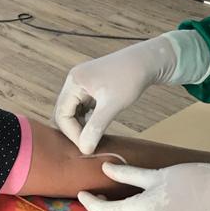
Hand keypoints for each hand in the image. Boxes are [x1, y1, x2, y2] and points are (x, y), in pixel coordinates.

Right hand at [54, 31, 209, 154]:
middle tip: (89, 145)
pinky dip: (88, 119)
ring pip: (73, 112)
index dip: (72, 134)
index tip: (87, 148)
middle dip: (74, 131)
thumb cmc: (131, 78)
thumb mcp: (112, 105)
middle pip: (64, 113)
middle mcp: (74, 81)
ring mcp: (82, 83)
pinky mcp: (92, 87)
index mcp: (74, 81)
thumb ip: (96, 127)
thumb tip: (84, 149)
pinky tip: (99, 128)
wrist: (148, 61)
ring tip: (95, 139)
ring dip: (81, 126)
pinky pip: (83, 107)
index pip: (62, 114)